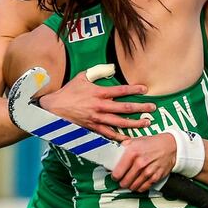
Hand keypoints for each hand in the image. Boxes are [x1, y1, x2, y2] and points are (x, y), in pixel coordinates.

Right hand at [39, 71, 155, 140]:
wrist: (55, 107)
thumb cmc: (69, 91)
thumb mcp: (82, 77)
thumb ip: (97, 72)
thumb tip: (111, 69)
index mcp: (98, 92)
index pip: (120, 90)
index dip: (133, 89)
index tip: (144, 89)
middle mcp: (100, 106)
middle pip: (124, 108)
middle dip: (140, 108)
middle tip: (152, 108)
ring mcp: (97, 118)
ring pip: (119, 122)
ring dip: (134, 123)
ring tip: (146, 123)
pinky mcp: (93, 128)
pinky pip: (108, 134)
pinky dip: (119, 137)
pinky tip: (129, 139)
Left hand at [112, 134, 176, 192]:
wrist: (170, 145)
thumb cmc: (152, 143)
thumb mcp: (135, 140)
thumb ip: (123, 147)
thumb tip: (113, 153)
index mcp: (132, 152)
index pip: (117, 173)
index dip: (114, 176)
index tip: (115, 176)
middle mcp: (140, 163)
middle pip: (125, 182)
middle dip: (122, 183)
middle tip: (122, 180)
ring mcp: (148, 171)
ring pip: (133, 186)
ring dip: (130, 186)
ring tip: (130, 182)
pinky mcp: (156, 177)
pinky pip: (144, 188)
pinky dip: (139, 188)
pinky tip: (138, 183)